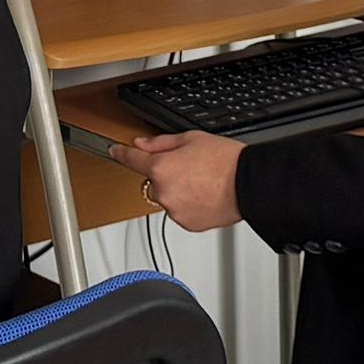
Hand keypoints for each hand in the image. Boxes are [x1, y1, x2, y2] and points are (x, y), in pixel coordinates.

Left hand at [111, 131, 242, 233]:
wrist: (248, 184)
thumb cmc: (225, 161)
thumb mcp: (191, 139)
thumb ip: (160, 143)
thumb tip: (141, 144)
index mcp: (161, 168)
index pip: (131, 160)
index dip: (121, 153)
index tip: (115, 151)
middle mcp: (163, 192)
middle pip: (153, 182)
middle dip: (164, 175)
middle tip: (189, 167)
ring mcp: (174, 211)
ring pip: (167, 198)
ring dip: (177, 191)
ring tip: (203, 182)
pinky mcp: (186, 224)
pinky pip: (180, 212)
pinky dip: (188, 205)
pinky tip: (205, 196)